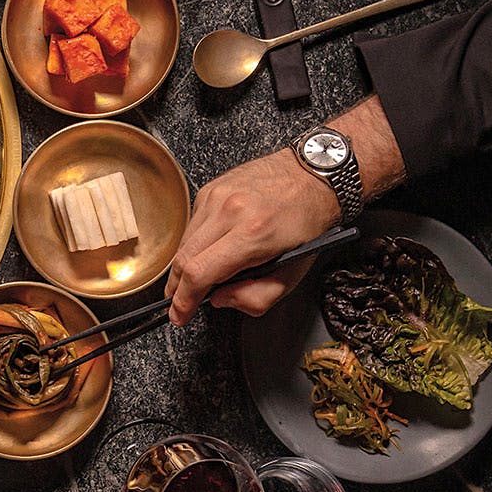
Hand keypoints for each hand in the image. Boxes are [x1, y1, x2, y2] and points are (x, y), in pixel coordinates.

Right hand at [164, 150, 339, 324]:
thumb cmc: (307, 224)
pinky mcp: (211, 189)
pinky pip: (192, 224)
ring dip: (185, 265)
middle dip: (177, 288)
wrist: (313, 177)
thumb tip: (219, 299)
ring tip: (198, 277)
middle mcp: (230, 211)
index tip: (179, 314)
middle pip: (183, 259)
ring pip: (184, 242)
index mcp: (253, 235)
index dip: (183, 301)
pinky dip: (195, 242)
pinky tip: (211, 247)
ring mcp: (217, 196)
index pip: (199, 273)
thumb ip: (256, 298)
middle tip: (180, 302)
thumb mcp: (293, 275)